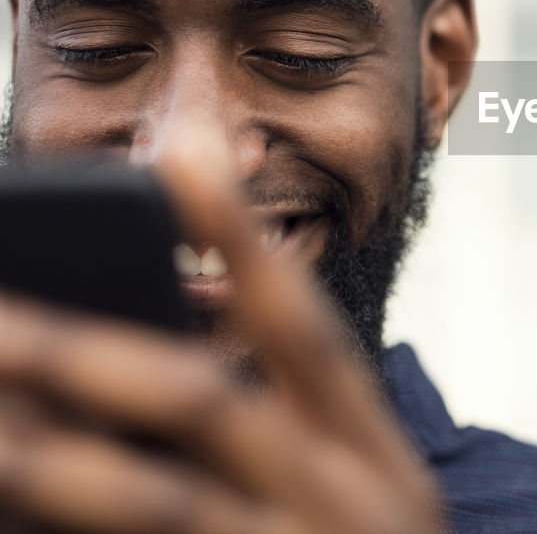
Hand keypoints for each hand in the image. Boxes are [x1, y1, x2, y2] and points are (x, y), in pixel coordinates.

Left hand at [0, 125, 442, 532]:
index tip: (175, 162)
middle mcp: (352, 505)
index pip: (306, 332)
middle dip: (89, 350)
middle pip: (212, 405)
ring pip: (159, 506)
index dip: (241, 245)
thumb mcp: (357, 504)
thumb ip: (291, 424)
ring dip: (50, 458)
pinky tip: (9, 518)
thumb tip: (193, 317)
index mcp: (376, 460)